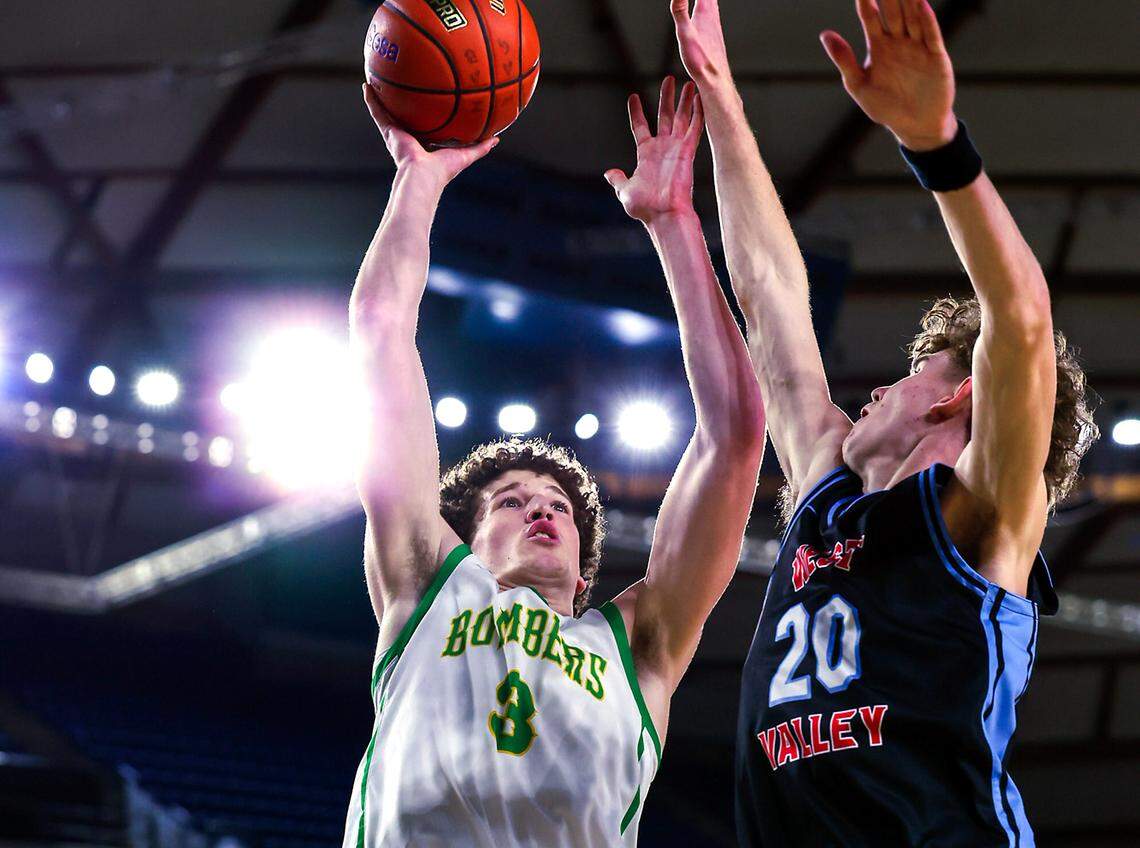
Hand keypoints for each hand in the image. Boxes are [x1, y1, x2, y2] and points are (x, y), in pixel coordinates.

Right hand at [363, 84, 497, 185]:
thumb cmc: (443, 171)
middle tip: (400, 89)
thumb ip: (480, 147)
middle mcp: (408, 139)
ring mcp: (397, 135)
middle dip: (402, 105)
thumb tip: (497, 139)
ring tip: (377, 81)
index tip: (425, 106)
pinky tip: (367, 85)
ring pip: (387, 113)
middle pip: (404, 117)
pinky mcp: (389, 132)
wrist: (423, 177)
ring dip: (382, 99)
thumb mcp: (466, 155)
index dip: (424, 118)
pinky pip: (378, 112)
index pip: (424, 128)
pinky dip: (371, 100)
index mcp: (424, 145)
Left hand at [604, 77, 703, 224]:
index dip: (636, 112)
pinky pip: (695, 127)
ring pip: (681, 117)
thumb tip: (609, 173)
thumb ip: (618, 180)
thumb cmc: (645, 207)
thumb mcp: (625, 190)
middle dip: (667, 97)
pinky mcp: (688, 151)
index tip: (633, 96)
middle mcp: (663, 148)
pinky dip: (699, 111)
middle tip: (670, 78)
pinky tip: (701, 96)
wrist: (663, 214)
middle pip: (664, 116)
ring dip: (685, 100)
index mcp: (646, 155)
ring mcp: (676, 148)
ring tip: (688, 81)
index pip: (640, 127)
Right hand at [671, 0, 731, 91]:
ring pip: (712, 4)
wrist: (716, 81)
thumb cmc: (700, 60)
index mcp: (705, 13)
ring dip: (708, 0)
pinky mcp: (714, 37)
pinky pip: (712, 15)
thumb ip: (680, 11)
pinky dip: (708, 6)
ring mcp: (715, 27)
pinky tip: (708, 11)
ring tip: (706, 0)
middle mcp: (712, 17)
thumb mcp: (685, 34)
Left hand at [820, 0, 956, 149]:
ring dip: (909, 0)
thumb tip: (825, 34)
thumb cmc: (885, 107)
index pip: (870, 16)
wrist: (915, 125)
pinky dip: (926, 19)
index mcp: (879, 46)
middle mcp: (899, 41)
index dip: (865, 0)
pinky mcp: (936, 56)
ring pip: (912, 17)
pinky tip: (920, 3)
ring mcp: (918, 46)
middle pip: (893, 11)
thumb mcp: (859, 85)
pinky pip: (931, 34)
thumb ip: (844, 59)